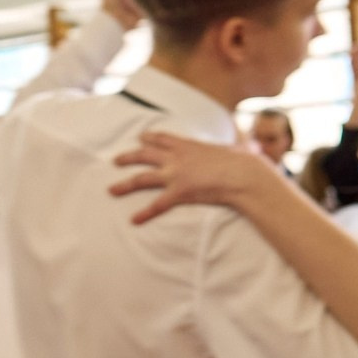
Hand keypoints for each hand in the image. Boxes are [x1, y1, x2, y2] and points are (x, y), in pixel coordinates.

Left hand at [110, 129, 282, 224]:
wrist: (244, 175)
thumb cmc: (243, 163)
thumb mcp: (233, 149)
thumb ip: (229, 148)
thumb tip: (245, 146)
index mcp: (189, 145)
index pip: (163, 138)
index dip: (149, 138)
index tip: (140, 137)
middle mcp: (176, 158)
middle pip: (145, 155)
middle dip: (128, 157)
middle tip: (115, 160)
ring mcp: (175, 175)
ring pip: (142, 178)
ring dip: (125, 184)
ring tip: (111, 190)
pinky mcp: (178, 192)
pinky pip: (157, 205)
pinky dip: (144, 214)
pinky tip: (134, 220)